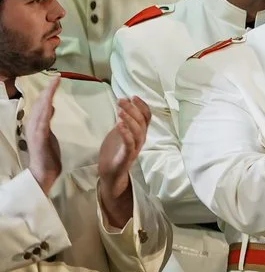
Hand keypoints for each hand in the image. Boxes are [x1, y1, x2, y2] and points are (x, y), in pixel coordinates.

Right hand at [23, 77, 60, 191]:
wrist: (43, 172)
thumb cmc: (48, 155)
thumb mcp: (49, 133)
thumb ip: (48, 120)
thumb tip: (50, 106)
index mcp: (37, 123)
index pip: (43, 104)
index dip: (49, 92)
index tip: (57, 80)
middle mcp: (33, 124)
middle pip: (40, 103)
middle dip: (48, 90)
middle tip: (57, 77)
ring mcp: (35, 130)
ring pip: (40, 109)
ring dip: (47, 96)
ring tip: (54, 85)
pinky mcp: (39, 138)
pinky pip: (42, 121)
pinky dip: (46, 111)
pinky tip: (50, 102)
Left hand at [94, 95, 148, 229]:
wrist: (110, 175)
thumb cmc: (114, 154)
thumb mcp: (119, 134)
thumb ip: (124, 122)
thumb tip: (123, 107)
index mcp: (139, 134)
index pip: (147, 118)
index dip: (142, 106)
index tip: (133, 96)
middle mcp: (140, 141)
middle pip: (143, 122)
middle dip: (133, 109)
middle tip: (122, 100)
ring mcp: (135, 149)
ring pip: (138, 132)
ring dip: (130, 120)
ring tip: (120, 110)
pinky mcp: (127, 157)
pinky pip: (129, 144)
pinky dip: (125, 133)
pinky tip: (118, 124)